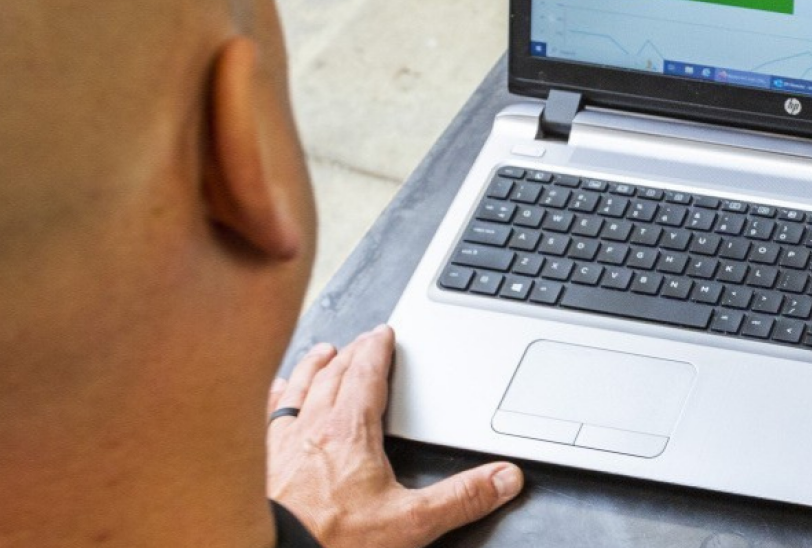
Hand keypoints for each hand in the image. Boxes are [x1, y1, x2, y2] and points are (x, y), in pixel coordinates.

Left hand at [266, 325, 523, 547]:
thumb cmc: (330, 539)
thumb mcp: (411, 522)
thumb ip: (461, 498)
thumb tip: (503, 478)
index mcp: (350, 431)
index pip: (366, 375)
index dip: (377, 351)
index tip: (383, 334)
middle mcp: (312, 428)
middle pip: (333, 375)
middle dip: (351, 353)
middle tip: (361, 340)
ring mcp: (280, 443)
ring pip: (298, 389)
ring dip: (313, 367)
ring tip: (321, 353)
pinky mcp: (259, 463)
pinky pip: (267, 416)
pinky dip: (275, 396)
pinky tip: (274, 394)